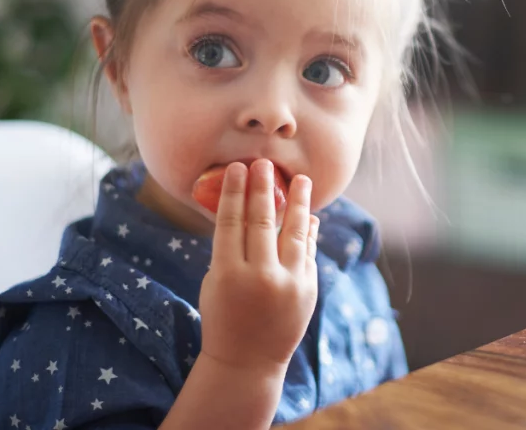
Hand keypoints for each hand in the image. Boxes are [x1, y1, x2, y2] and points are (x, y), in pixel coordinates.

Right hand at [198, 160, 319, 371]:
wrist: (248, 361)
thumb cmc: (224, 316)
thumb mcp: (216, 282)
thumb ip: (231, 249)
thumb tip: (249, 210)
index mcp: (227, 274)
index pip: (231, 222)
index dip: (235, 192)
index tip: (238, 168)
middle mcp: (259, 277)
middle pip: (262, 221)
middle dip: (264, 189)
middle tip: (265, 163)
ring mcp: (288, 284)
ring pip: (295, 233)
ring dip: (298, 203)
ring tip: (302, 180)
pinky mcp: (308, 290)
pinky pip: (308, 252)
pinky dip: (309, 232)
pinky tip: (309, 215)